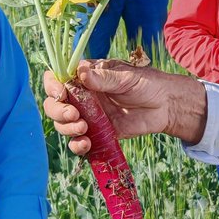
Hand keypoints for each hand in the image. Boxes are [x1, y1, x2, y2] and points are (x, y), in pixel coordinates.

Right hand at [42, 62, 207, 154]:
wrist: (166, 106)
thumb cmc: (146, 83)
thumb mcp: (126, 76)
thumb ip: (104, 77)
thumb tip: (81, 73)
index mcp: (85, 78)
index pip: (57, 79)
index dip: (52, 86)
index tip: (59, 92)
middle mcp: (82, 97)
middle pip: (54, 105)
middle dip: (58, 111)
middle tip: (74, 115)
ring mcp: (88, 116)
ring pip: (63, 124)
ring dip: (67, 128)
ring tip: (83, 127)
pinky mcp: (98, 134)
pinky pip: (79, 142)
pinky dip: (77, 145)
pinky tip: (86, 144)